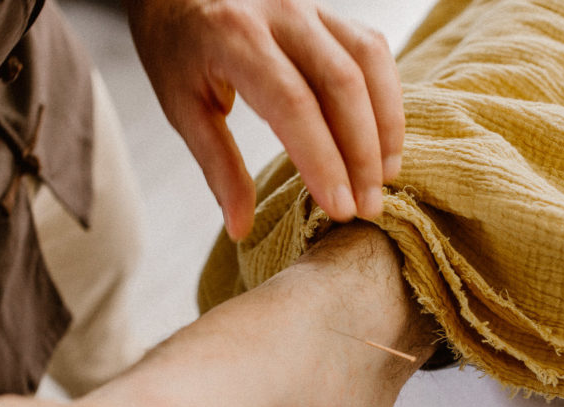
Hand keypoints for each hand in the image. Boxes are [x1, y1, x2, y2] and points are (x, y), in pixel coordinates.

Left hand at [127, 0, 403, 239]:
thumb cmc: (177, 50)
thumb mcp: (183, 108)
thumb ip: (218, 167)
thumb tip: (241, 228)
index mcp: (236, 38)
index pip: (293, 104)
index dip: (323, 160)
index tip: (340, 208)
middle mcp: (281, 13)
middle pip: (342, 84)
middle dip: (362, 154)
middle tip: (368, 207)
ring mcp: (312, 7)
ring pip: (368, 63)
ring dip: (384, 126)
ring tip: (385, 179)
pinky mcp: (330, 13)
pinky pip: (373, 50)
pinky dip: (386, 98)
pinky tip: (383, 141)